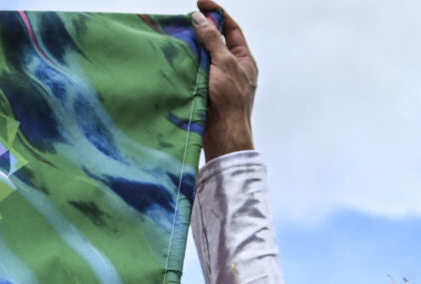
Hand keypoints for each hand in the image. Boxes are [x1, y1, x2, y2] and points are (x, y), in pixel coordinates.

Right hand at [192, 3, 257, 156]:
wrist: (223, 134)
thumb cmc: (230, 101)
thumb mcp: (224, 63)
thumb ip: (212, 40)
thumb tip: (200, 19)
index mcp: (244, 59)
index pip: (231, 29)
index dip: (217, 13)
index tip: (200, 3)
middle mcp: (233, 68)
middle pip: (216, 41)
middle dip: (202, 29)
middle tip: (186, 20)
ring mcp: (219, 79)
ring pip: (205, 56)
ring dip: (192, 46)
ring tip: (178, 36)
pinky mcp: (206, 90)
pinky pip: (196, 70)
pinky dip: (187, 62)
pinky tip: (177, 57)